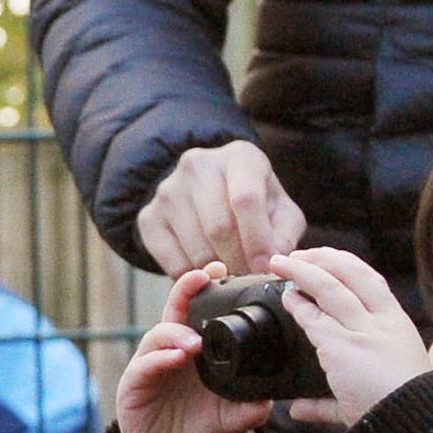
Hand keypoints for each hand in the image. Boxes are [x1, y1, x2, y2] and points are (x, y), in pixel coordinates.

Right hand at [117, 264, 272, 432]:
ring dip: (176, 334)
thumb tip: (268, 404)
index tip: (222, 271)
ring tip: (194, 343)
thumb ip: (248, 411)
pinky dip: (158, 360)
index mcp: (197, 351)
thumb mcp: (231, 420)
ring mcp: (151, 365)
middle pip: (175, 311)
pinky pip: (144, 366)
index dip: (207, 290)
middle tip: (203, 276)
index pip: (200, 313)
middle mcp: (172, 351)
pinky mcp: (134, 385)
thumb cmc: (199, 428)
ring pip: (158, 335)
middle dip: (186, 290)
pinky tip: (175, 358)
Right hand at [135, 140, 304, 276]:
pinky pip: (171, 260)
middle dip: (238, 260)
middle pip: (218, 226)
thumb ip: (284, 235)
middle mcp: (198, 165)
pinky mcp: (148, 216)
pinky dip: (192, 276)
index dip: (257, 239)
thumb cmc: (254, 203)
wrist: (211, 193)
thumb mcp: (281, 211)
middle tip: (249, 276)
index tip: (264, 267)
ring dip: (217, 271)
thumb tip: (272, 262)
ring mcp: (168, 190)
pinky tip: (206, 271)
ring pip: (196, 248)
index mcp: (239, 156)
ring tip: (231, 273)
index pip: (245, 199)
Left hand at [265, 247, 431, 424]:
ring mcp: (364, 332)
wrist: (414, 425)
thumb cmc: (401, 410)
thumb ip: (326, 400)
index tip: (325, 260)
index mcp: (398, 325)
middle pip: (352, 273)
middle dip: (323, 258)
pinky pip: (315, 318)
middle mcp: (383, 322)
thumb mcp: (372, 390)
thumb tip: (298, 408)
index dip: (346, 266)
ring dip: (302, 271)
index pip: (372, 282)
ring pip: (330, 288)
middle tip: (298, 254)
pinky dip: (297, 305)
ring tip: (279, 263)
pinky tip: (286, 297)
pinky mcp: (344, 346)